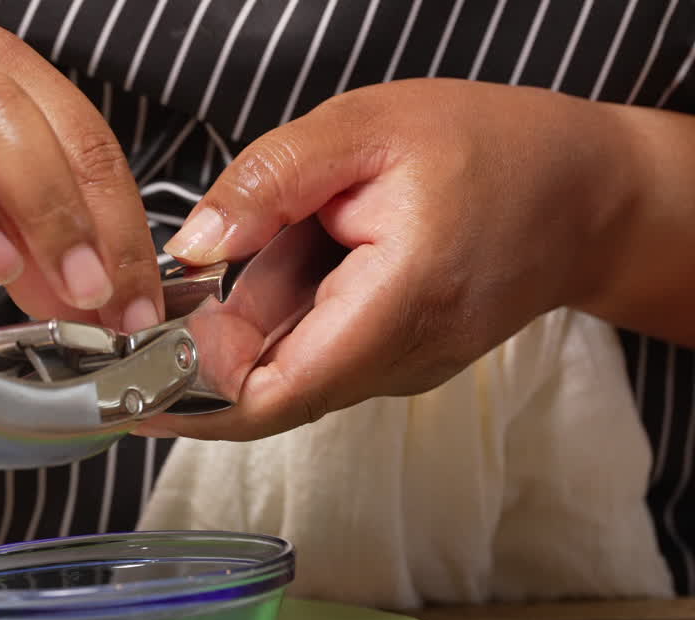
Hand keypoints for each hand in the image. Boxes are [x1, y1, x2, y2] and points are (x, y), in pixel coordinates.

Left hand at [139, 78, 634, 440]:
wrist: (583, 192)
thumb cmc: (492, 149)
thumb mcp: (367, 129)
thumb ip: (270, 181)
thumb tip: (192, 245)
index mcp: (398, 305)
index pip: (275, 394)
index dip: (190, 399)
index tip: (128, 379)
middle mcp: (399, 359)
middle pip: (267, 388)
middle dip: (202, 348)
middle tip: (162, 289)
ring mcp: (398, 369)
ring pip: (287, 371)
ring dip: (245, 323)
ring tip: (263, 243)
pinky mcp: (394, 361)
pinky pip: (315, 354)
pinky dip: (279, 317)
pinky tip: (290, 255)